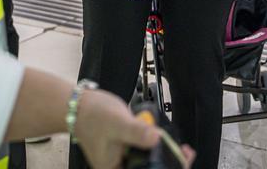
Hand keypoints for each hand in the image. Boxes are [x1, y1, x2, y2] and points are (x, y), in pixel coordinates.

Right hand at [71, 87, 192, 168]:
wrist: (79, 105)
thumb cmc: (94, 115)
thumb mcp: (118, 123)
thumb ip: (137, 132)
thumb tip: (157, 138)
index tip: (182, 161)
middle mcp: (118, 167)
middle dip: (168, 164)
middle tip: (187, 154)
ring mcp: (123, 159)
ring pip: (149, 163)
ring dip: (165, 157)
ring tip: (183, 151)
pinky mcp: (127, 150)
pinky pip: (146, 153)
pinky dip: (157, 149)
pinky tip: (168, 143)